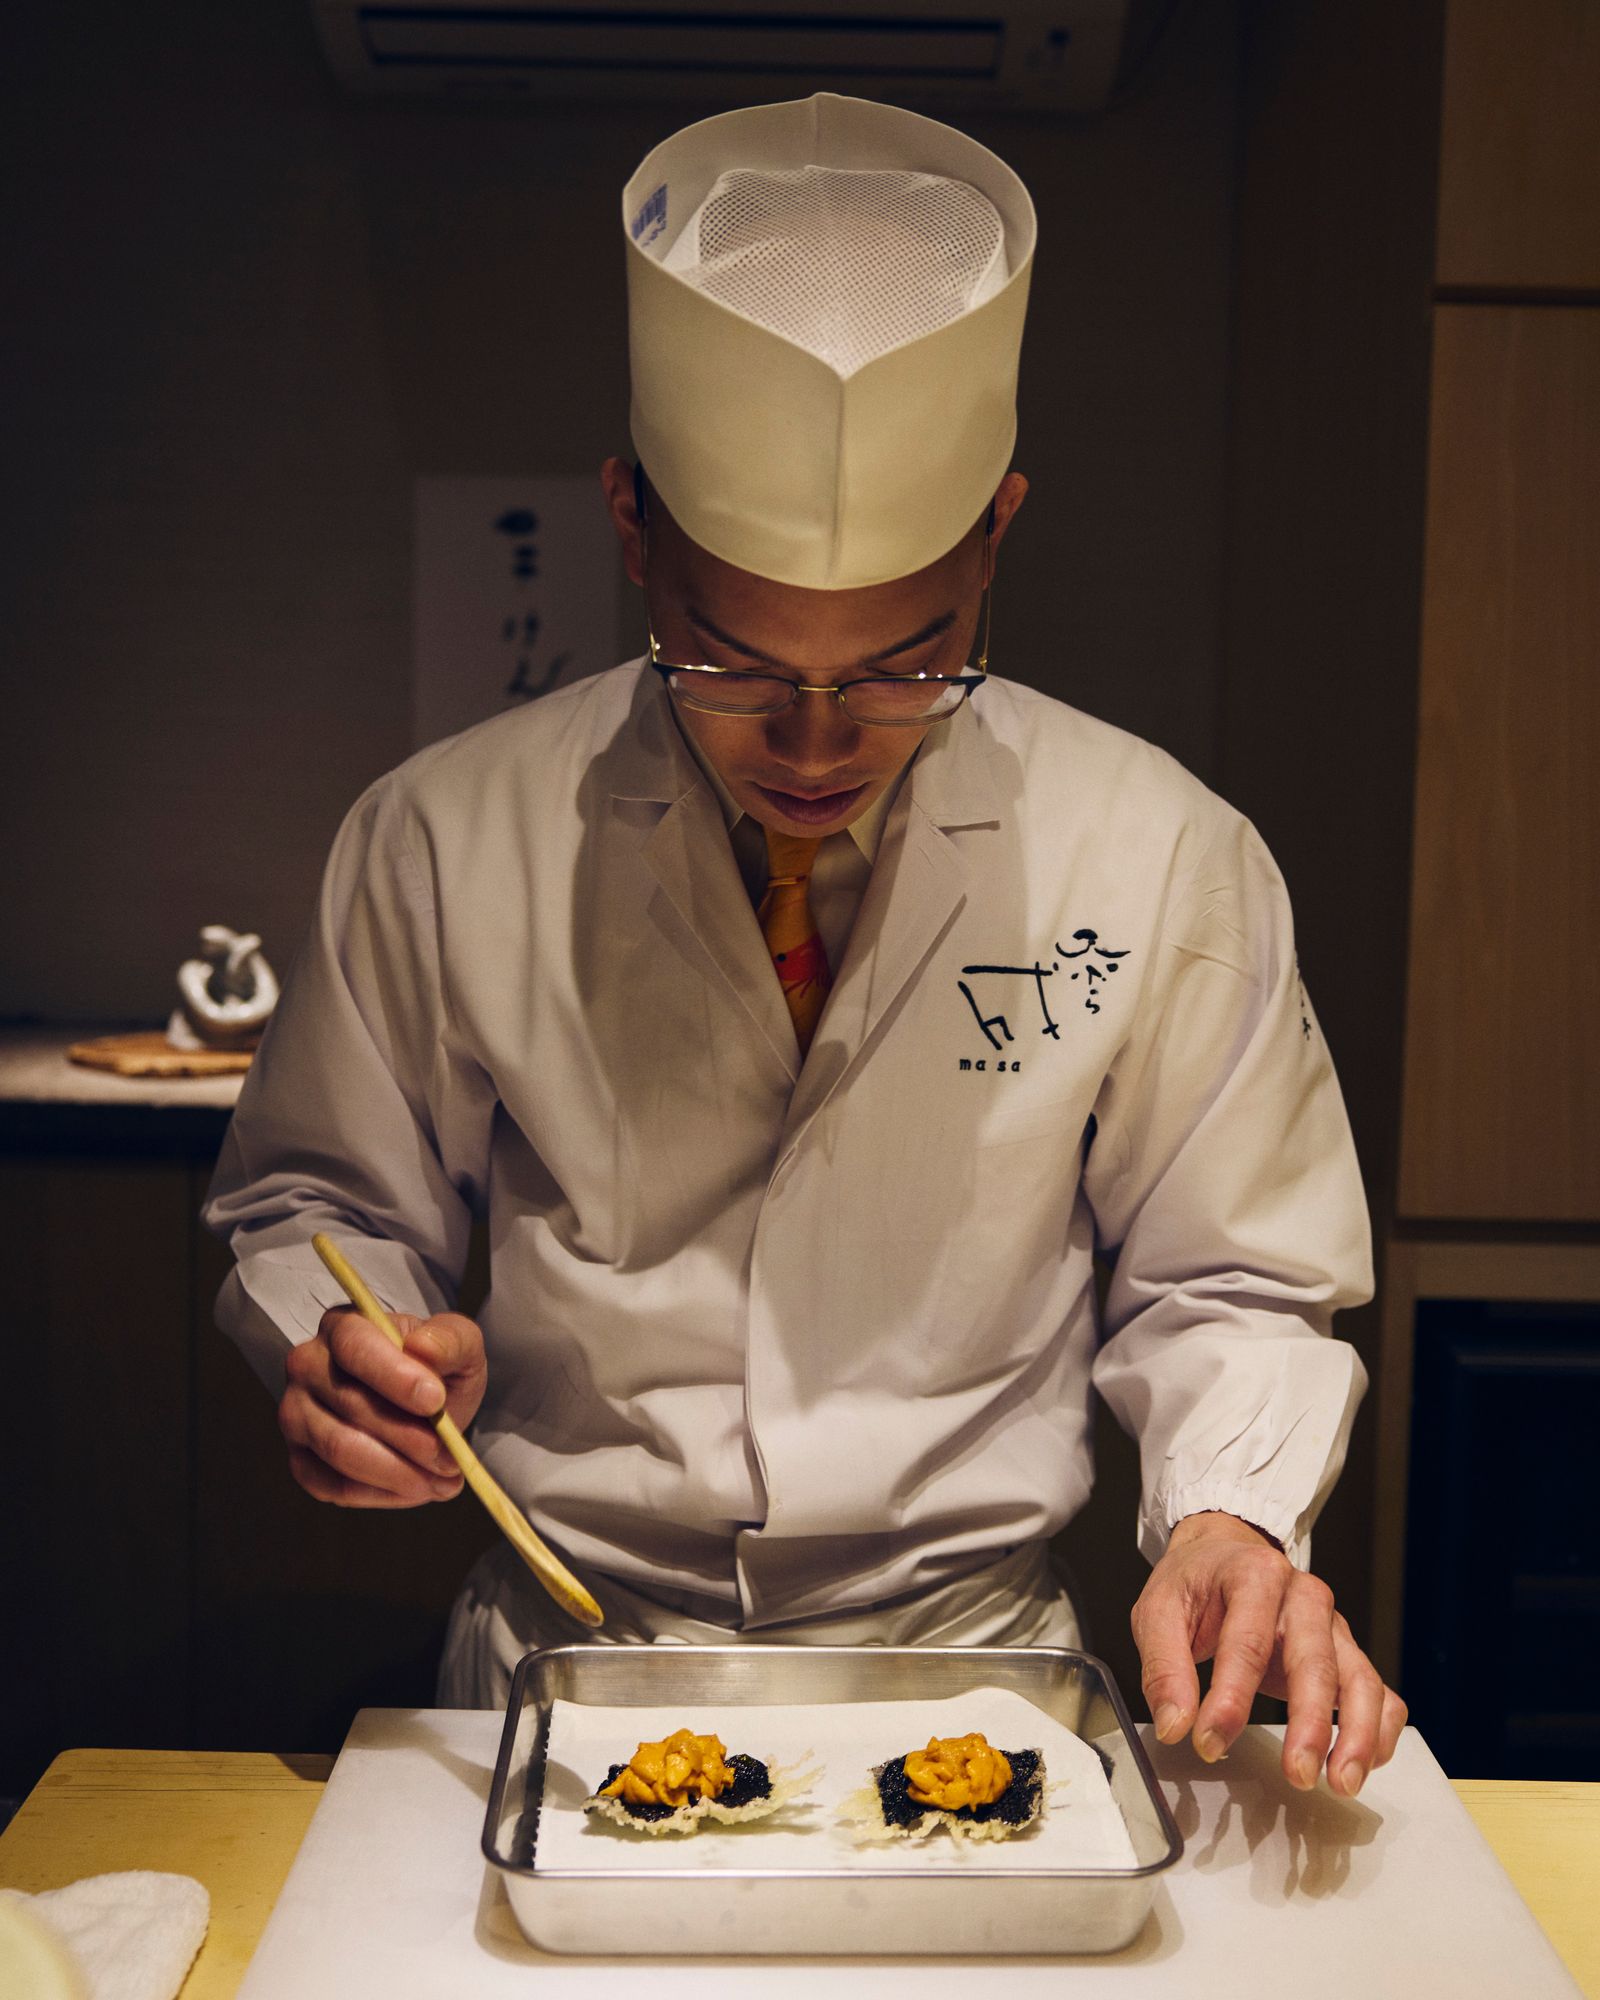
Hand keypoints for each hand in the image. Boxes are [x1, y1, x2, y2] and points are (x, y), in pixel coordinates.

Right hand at [279, 1306, 487, 1508]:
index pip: (356, 1346)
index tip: (435, 1401)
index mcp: (343, 1326)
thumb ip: (451, 1340)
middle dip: (409, 1437)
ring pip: (340, 1449)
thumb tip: (423, 1348)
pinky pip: (333, 1486)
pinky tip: (415, 1489)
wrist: (422, 1406)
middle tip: (451, 1457)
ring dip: (398, 1472)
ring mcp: (296, 1415)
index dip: (394, 1376)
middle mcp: (307, 1366)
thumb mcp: (459, 1346)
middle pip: (350, 1405)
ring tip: (442, 1480)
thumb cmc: (437, 1369)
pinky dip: (381, 1494)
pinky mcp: (301, 1460)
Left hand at [1130, 1510, 1406, 1796]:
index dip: (1230, 1699)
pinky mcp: (1346, 1652)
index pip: (1247, 1642)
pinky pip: (1379, 1691)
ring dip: (1358, 1735)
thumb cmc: (1194, 1584)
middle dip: (1310, 1723)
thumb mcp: (1158, 1611)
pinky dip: (1379, 1729)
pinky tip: (1363, 1762)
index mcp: (1255, 1574)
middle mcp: (1303, 1596)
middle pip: (1316, 1662)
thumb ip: (1164, 1668)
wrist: (1223, 1554)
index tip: (1210, 1742)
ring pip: (1361, 1679)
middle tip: (1296, 1774)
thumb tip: (1175, 1725)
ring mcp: (1332, 1625)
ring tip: (1340, 1782)